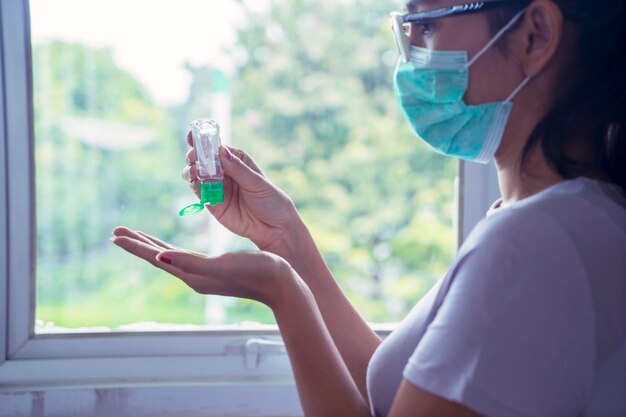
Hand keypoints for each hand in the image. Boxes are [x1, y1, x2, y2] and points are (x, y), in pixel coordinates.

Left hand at [111, 226, 296, 307]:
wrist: (283, 285)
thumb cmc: (257, 273)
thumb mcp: (222, 265)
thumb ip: (191, 262)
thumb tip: (160, 258)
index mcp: (193, 274)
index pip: (156, 257)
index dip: (135, 246)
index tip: (115, 235)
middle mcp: (195, 275)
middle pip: (159, 256)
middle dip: (138, 244)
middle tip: (117, 233)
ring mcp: (205, 274)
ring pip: (171, 256)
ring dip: (153, 246)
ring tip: (139, 238)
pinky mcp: (216, 269)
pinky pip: (186, 256)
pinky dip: (172, 248)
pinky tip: (174, 247)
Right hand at [181, 131, 298, 249]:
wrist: (274, 229)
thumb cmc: (271, 201)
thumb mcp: (256, 183)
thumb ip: (237, 169)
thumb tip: (221, 151)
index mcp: (238, 161)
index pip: (217, 147)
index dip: (204, 140)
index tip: (193, 136)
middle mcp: (225, 172)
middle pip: (203, 159)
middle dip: (195, 156)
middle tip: (193, 158)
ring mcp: (217, 187)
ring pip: (197, 174)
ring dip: (191, 170)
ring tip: (194, 171)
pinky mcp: (212, 203)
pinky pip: (198, 191)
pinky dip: (193, 185)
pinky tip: (194, 182)